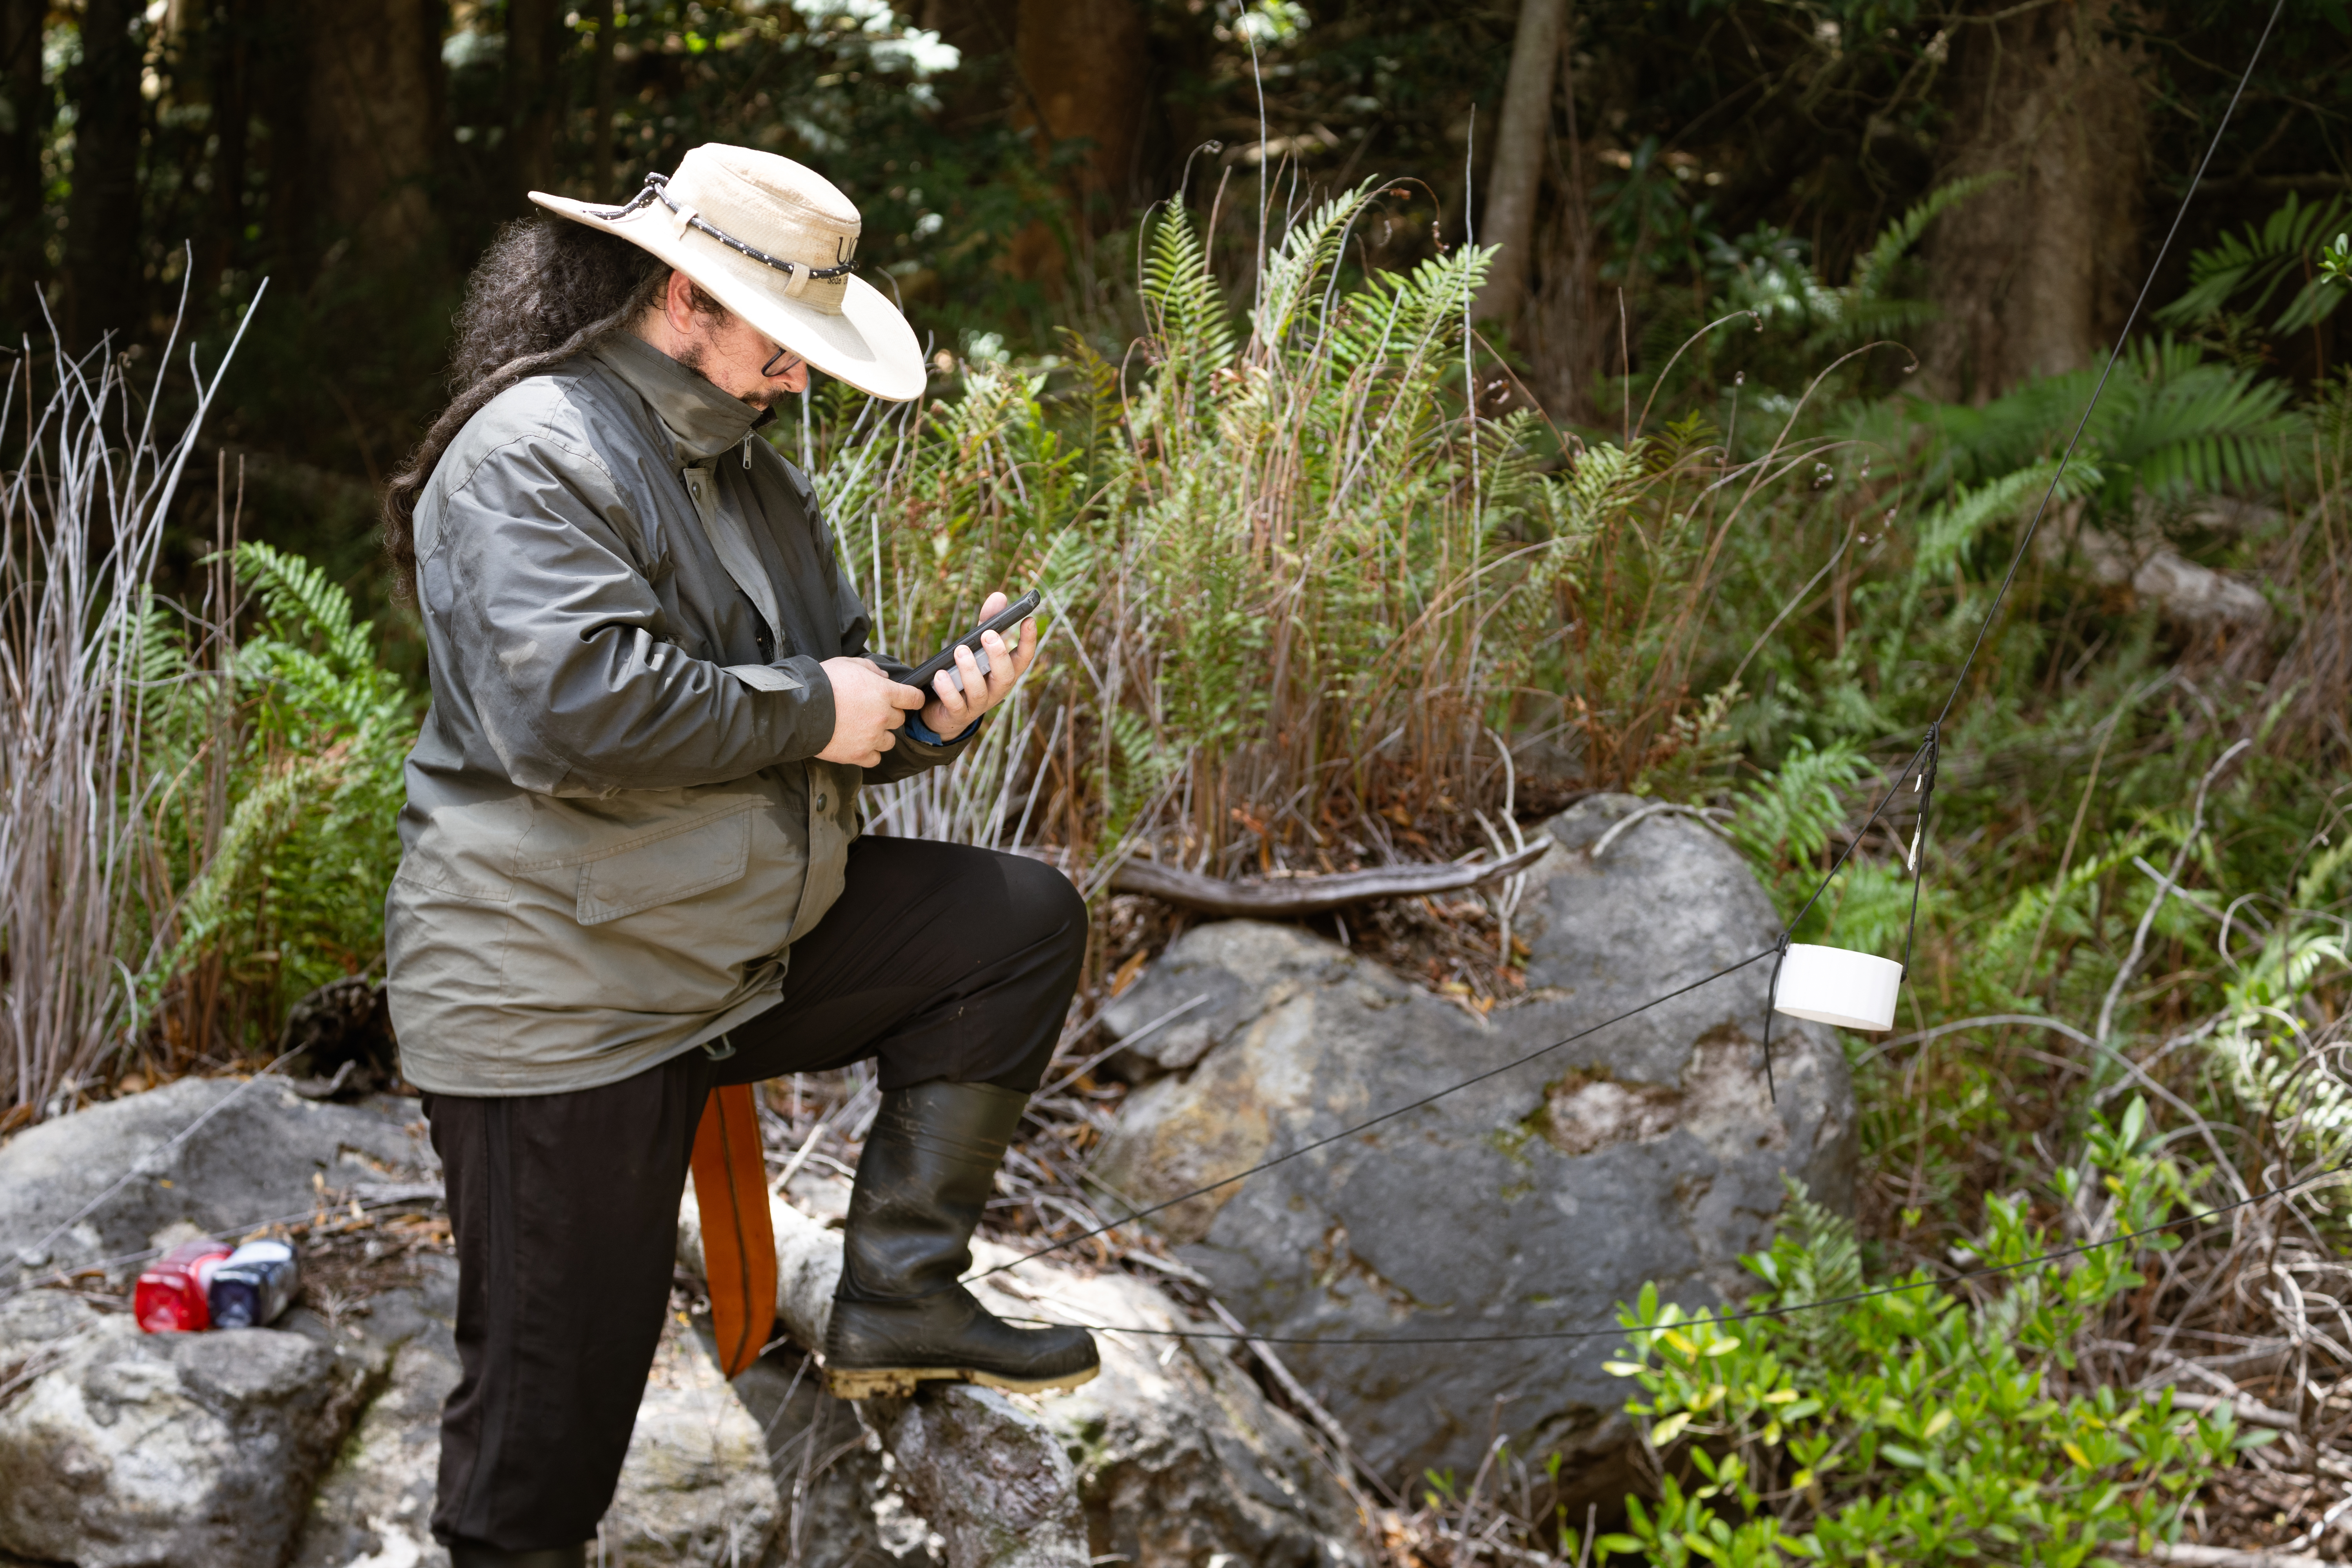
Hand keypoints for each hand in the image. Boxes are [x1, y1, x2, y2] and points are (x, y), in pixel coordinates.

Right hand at [818, 656, 925, 765]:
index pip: (914, 698)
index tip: (907, 700)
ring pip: (890, 741)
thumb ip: (871, 668)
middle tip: (870, 711)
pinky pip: (875, 758)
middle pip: (899, 720)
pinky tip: (858, 744)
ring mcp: (872, 737)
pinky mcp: (859, 755)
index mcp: (885, 692)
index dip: (912, 699)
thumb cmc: (823, 682)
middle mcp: (883, 716)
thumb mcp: (848, 664)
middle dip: (889, 715)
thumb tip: (884, 676)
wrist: (800, 708)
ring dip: (880, 735)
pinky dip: (869, 753)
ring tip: (862, 729)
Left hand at [922, 591, 1037, 741]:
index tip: (1028, 620)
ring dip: (970, 669)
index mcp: (1004, 672)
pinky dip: (948, 690)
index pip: (1023, 658)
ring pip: (979, 690)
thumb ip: (988, 623)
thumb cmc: (965, 672)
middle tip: (988, 634)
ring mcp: (978, 704)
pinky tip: (940, 675)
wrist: (944, 711)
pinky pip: (955, 704)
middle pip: (1006, 676)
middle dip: (999, 654)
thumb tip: (999, 596)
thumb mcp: (976, 646)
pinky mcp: (958, 714)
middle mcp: (996, 690)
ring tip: (960, 650)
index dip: (1029, 641)